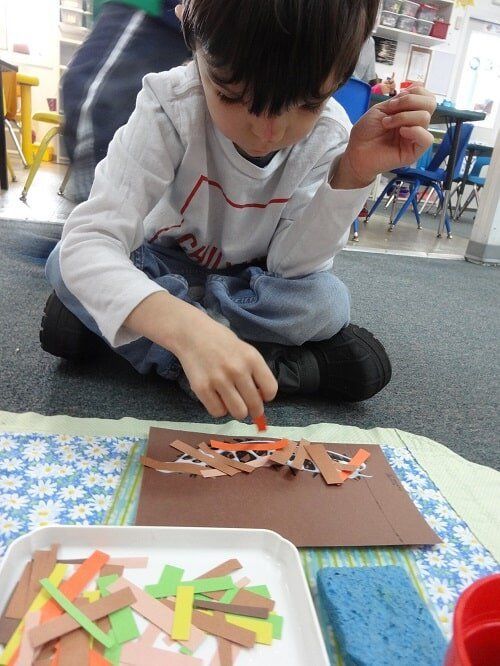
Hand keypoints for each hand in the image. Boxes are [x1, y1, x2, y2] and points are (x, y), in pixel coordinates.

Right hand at [124, 291, 276, 419]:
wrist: (191, 333)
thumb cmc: (221, 341)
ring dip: (237, 411)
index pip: (271, 389)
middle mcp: (238, 370)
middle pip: (255, 404)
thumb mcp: (244, 349)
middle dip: (254, 410)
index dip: (267, 397)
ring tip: (232, 402)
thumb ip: (254, 371)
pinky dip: (219, 409)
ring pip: (238, 412)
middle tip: (248, 407)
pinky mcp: (202, 388)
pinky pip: (218, 412)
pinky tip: (217, 399)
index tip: (261, 396)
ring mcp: (219, 380)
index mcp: (252, 358)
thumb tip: (260, 398)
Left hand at [338, 85, 436, 185]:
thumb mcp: (382, 108)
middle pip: (430, 104)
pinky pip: (427, 139)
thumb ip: (401, 99)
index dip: (415, 91)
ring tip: (386, 123)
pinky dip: (415, 131)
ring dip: (403, 116)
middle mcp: (415, 124)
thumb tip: (418, 86)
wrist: (356, 151)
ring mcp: (415, 138)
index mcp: (409, 112)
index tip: (396, 97)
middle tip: (391, 108)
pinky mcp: (414, 152)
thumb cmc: (366, 131)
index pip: (427, 97)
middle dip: (410, 100)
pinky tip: (401, 132)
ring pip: (425, 118)